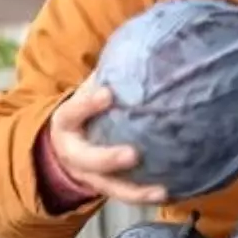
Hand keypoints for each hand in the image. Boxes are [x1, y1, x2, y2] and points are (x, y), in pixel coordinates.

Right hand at [48, 81, 167, 204]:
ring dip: (135, 191)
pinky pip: (125, 195)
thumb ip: (107, 73)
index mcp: (66, 123)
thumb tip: (143, 40)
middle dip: (108, 159)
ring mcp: (88, 176)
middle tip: (133, 154)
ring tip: (161, 191)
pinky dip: (146, 197)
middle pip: (87, 160)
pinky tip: (173, 193)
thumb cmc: (86, 109)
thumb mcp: (89, 90)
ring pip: (108, 188)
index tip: (108, 93)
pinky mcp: (104, 189)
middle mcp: (73, 154)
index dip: (88, 104)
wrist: (64, 146)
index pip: (72, 113)